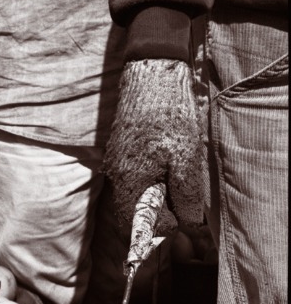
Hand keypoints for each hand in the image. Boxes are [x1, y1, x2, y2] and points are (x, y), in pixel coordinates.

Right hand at [103, 59, 204, 233]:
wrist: (150, 77)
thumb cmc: (170, 116)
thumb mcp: (187, 157)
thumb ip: (186, 194)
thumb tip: (188, 222)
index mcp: (131, 182)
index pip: (139, 225)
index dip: (165, 225)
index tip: (183, 212)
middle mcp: (117, 176)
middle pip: (133, 214)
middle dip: (158, 213)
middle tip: (180, 197)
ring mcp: (115, 163)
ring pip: (132, 197)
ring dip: (154, 197)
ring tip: (174, 176)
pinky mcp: (118, 152)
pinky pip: (130, 180)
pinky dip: (148, 182)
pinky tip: (164, 163)